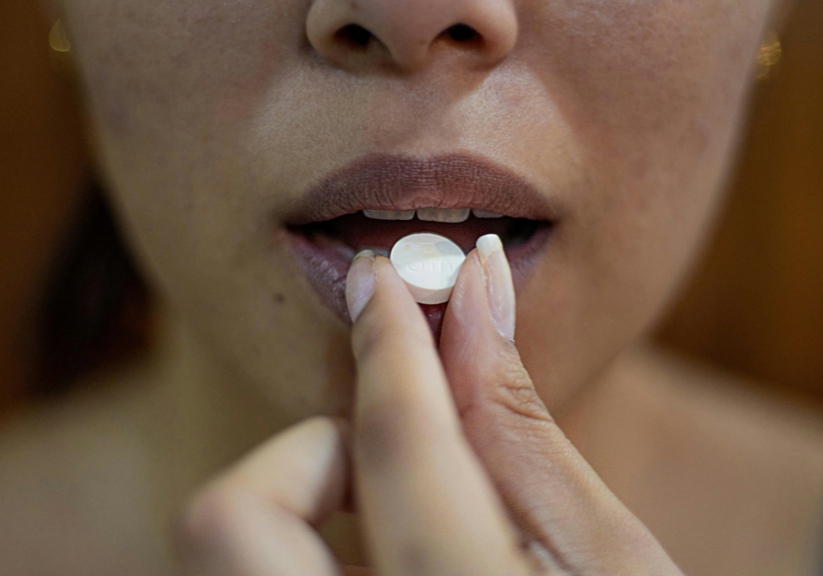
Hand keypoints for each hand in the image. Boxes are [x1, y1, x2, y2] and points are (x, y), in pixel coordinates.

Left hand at [175, 238, 683, 575]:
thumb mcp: (613, 563)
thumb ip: (520, 427)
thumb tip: (475, 291)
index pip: (399, 444)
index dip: (391, 341)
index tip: (382, 279)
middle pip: (225, 518)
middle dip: (306, 453)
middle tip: (385, 454)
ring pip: (225, 555)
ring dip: (302, 505)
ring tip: (397, 521)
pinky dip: (306, 552)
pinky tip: (383, 562)